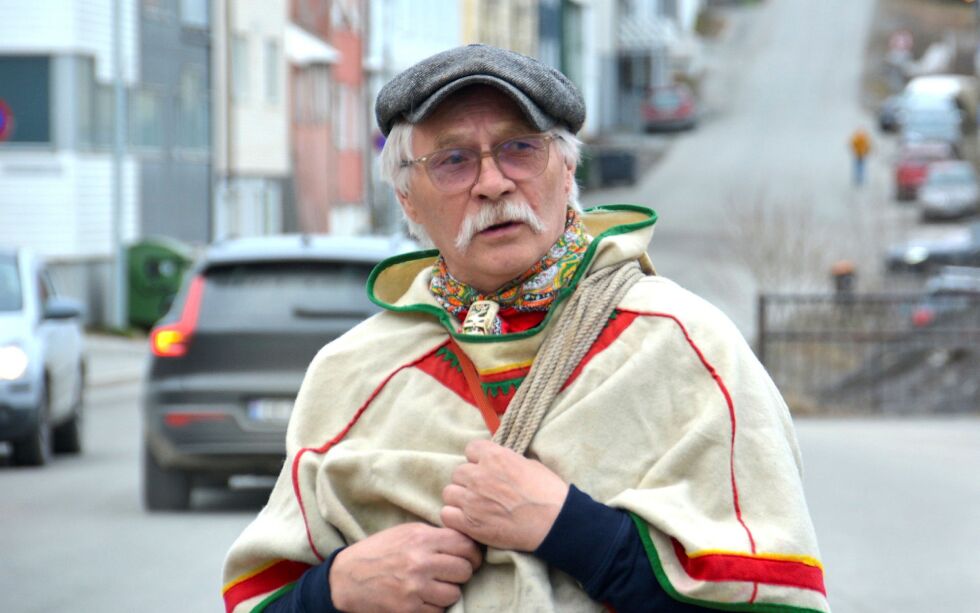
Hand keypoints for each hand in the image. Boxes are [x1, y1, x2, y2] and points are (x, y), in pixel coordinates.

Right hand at [329, 522, 481, 612]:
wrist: (347, 577)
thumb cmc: (379, 551)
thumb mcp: (406, 532)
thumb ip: (435, 535)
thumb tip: (466, 540)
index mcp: (421, 539)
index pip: (465, 545)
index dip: (472, 553)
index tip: (470, 558)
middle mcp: (420, 562)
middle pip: (464, 570)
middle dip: (461, 573)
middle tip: (451, 574)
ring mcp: (414, 588)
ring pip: (454, 594)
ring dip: (448, 592)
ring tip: (434, 587)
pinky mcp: (408, 610)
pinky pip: (438, 611)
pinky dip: (434, 607)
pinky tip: (423, 598)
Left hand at [441, 439, 568, 551]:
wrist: (554, 522)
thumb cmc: (548, 493)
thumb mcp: (529, 464)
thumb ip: (506, 460)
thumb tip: (497, 462)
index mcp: (494, 456)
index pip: (470, 449)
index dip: (477, 460)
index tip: (485, 469)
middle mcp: (479, 475)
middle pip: (458, 473)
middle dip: (468, 481)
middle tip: (482, 492)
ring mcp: (472, 499)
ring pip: (450, 493)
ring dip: (460, 499)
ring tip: (475, 507)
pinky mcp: (470, 523)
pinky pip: (447, 515)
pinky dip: (456, 518)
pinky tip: (469, 521)